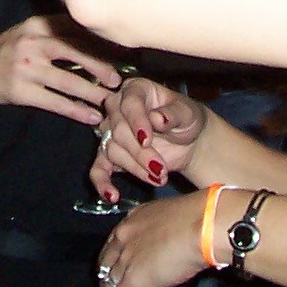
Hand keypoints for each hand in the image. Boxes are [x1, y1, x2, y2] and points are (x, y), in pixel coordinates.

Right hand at [0, 15, 122, 125]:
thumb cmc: (5, 52)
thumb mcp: (27, 33)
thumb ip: (55, 33)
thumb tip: (96, 41)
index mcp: (37, 24)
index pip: (75, 29)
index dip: (100, 42)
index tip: (121, 52)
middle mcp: (33, 42)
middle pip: (76, 51)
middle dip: (101, 65)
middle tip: (118, 80)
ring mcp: (26, 67)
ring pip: (69, 80)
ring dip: (93, 92)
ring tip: (109, 102)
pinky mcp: (21, 91)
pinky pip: (56, 101)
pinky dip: (76, 110)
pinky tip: (91, 117)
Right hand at [91, 77, 206, 197]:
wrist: (188, 140)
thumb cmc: (186, 119)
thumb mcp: (187, 113)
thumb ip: (173, 114)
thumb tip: (157, 118)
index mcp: (136, 90)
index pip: (129, 104)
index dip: (136, 122)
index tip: (147, 139)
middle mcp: (118, 107)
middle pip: (119, 131)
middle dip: (140, 153)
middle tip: (161, 168)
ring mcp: (112, 132)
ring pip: (112, 151)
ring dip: (135, 168)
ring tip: (159, 178)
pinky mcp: (111, 156)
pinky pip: (98, 168)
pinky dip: (102, 183)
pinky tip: (112, 196)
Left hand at [97, 193, 209, 286]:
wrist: (201, 226)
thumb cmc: (197, 218)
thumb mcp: (172, 219)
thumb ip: (162, 233)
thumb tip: (169, 244)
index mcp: (133, 220)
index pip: (114, 243)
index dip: (113, 258)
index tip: (116, 267)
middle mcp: (123, 238)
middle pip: (106, 263)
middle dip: (106, 278)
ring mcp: (126, 260)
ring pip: (109, 283)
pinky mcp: (132, 282)